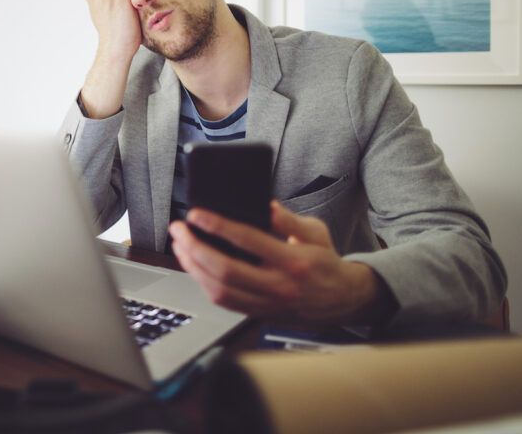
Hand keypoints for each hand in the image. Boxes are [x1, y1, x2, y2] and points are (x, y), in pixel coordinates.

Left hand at [168, 202, 389, 324]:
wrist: (342, 300)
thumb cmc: (326, 263)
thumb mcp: (316, 232)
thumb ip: (289, 220)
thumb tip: (266, 206)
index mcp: (294, 261)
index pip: (247, 240)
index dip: (217, 226)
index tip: (197, 214)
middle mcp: (279, 286)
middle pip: (224, 269)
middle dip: (195, 247)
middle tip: (179, 230)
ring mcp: (267, 303)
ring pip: (219, 290)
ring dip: (193, 267)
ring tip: (181, 245)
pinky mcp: (259, 314)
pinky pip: (224, 302)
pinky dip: (203, 283)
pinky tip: (195, 266)